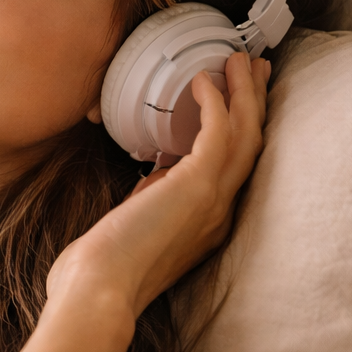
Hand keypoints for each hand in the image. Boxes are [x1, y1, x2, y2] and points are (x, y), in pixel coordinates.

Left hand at [1, 51, 269, 351]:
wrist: (97, 292)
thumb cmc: (101, 270)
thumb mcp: (136, 226)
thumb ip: (150, 200)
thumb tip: (155, 175)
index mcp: (206, 224)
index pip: (234, 168)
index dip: (241, 129)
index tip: (236, 99)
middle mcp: (219, 212)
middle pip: (251, 145)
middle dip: (253, 101)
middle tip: (253, 66)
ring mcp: (213, 200)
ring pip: (245, 134)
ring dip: (243, 92)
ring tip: (237, 58)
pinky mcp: (197, 188)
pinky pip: (218, 132)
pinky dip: (213, 102)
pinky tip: (201, 79)